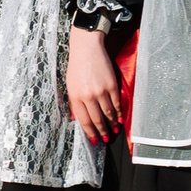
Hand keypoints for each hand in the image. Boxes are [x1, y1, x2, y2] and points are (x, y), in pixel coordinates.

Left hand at [65, 25, 122, 145]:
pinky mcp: (112, 85)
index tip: (94, 140)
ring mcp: (101, 91)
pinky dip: (119, 113)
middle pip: (97, 119)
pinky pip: (117, 103)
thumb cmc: (76, 67)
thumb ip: (74, 103)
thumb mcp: (70, 86)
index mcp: (75, 97)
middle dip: (102, 132)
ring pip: (108, 113)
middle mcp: (88, 96)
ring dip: (112, 124)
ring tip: (114, 131)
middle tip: (106, 139)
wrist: (86, 49)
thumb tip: (76, 120)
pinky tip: (120, 119)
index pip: (84, 121)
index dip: (90, 132)